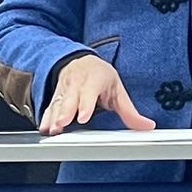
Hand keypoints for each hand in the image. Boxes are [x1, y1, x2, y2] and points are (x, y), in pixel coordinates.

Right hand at [38, 53, 155, 135]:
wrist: (81, 61)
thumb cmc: (100, 77)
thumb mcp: (118, 90)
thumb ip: (130, 112)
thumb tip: (147, 126)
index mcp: (94, 78)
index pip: (89, 91)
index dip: (85, 104)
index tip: (83, 117)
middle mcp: (77, 82)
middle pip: (70, 98)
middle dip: (65, 111)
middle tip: (62, 124)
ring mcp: (65, 89)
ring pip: (57, 102)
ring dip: (53, 116)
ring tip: (52, 130)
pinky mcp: (56, 95)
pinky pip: (49, 106)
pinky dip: (46, 117)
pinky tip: (44, 128)